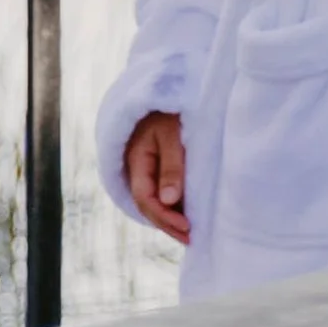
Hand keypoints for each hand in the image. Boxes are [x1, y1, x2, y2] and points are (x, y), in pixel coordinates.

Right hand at [126, 111, 189, 242]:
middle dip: (168, 224)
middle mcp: (136, 168)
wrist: (166, 88)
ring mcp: (144, 168)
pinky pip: (159, 192)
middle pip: (148, 205)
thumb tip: (171, 201)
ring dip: (170, 219)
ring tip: (190, 234)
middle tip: (191, 238)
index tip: (188, 227)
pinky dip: (172, 206)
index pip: (146, 198)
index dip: (166, 217)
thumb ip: (172, 166)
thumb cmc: (170, 109)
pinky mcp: (155, 167)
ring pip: (153, 201)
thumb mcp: (172, 135)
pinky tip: (186, 215)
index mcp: (136, 160)